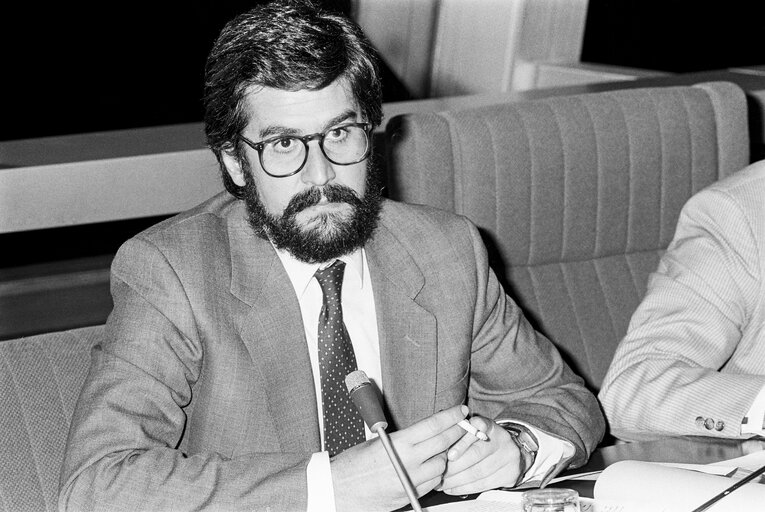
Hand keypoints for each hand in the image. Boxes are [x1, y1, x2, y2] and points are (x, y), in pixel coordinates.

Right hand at [330, 405, 467, 511]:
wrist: (338, 490)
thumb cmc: (352, 464)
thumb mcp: (378, 441)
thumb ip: (404, 436)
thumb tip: (424, 430)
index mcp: (399, 443)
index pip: (434, 425)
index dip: (452, 416)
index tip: (460, 411)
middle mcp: (409, 462)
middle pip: (444, 443)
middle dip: (457, 432)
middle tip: (463, 425)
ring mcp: (411, 481)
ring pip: (442, 465)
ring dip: (445, 455)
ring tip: (440, 448)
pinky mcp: (411, 495)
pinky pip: (433, 482)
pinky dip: (435, 473)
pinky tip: (430, 466)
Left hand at [439, 415, 523, 494]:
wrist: (510, 449)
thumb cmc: (483, 441)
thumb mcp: (472, 431)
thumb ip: (458, 436)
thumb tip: (439, 448)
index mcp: (489, 425)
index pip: (475, 432)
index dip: (462, 444)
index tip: (449, 455)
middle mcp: (501, 439)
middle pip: (476, 454)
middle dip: (454, 467)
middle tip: (438, 473)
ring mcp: (508, 456)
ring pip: (478, 472)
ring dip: (456, 480)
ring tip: (442, 483)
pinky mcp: (509, 473)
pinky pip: (484, 484)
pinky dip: (465, 488)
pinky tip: (453, 489)